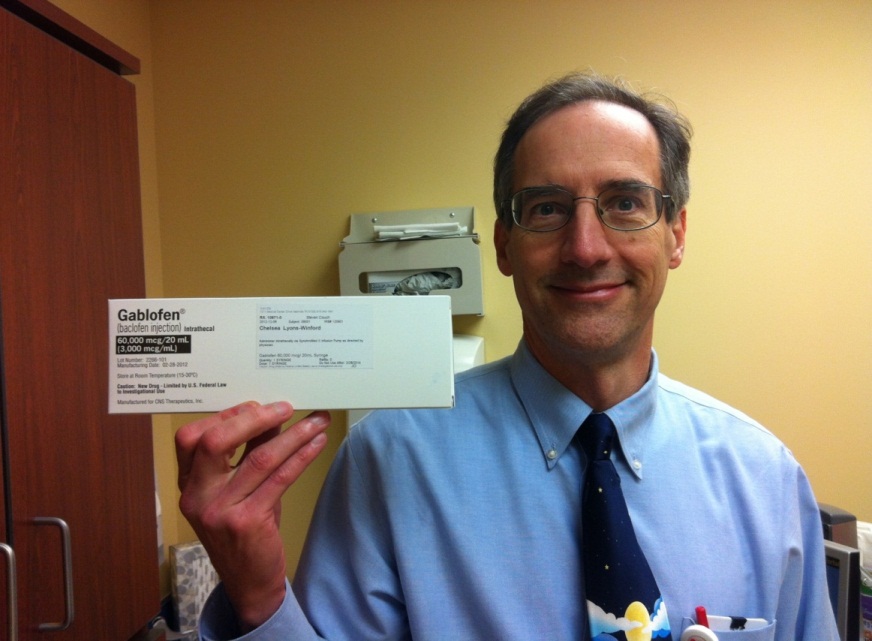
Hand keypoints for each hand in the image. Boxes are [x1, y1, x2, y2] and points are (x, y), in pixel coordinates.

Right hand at [175, 401, 329, 629]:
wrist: (249, 583)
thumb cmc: (244, 529)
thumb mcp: (238, 490)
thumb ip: (246, 454)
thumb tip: (271, 414)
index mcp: (188, 483)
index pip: (191, 437)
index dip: (225, 416)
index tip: (256, 405)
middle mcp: (197, 496)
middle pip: (214, 441)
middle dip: (254, 418)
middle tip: (286, 407)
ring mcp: (219, 510)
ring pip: (258, 458)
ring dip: (293, 434)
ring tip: (318, 421)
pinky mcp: (247, 522)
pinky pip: (279, 478)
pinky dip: (302, 456)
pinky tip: (317, 444)